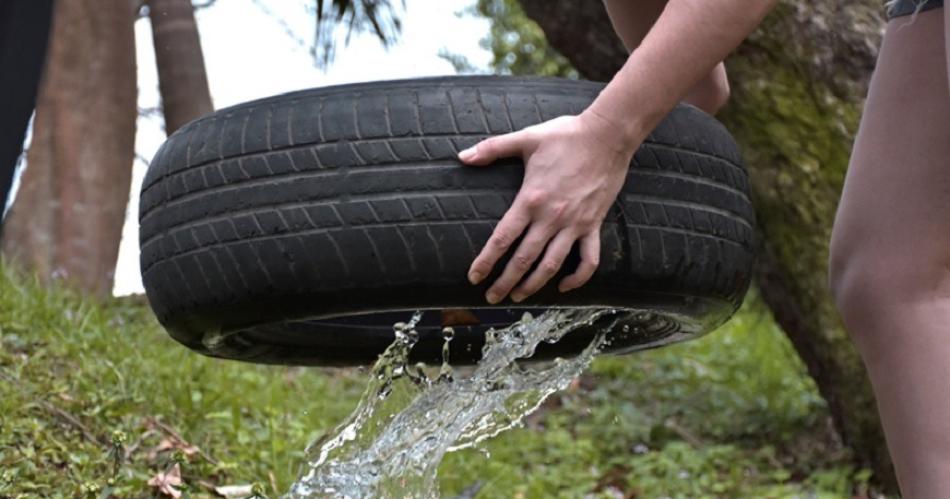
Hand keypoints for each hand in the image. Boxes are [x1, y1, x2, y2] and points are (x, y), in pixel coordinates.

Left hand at [458, 110, 641, 303]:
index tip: (474, 277)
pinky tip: (563, 285)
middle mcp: (551, 217)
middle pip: (523, 259)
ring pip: (552, 265)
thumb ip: (492, 149)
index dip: (486, 261)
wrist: (608, 135)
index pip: (502, 238)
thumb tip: (462, 156)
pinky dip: (577, 278)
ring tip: (518, 297)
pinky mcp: (594, 225)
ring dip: (533, 285)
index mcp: (531, 199)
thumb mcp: (526, 138)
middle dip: (505, 282)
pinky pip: (589, 260)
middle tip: (491, 297)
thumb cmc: (565, 135)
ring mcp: (575, 224)